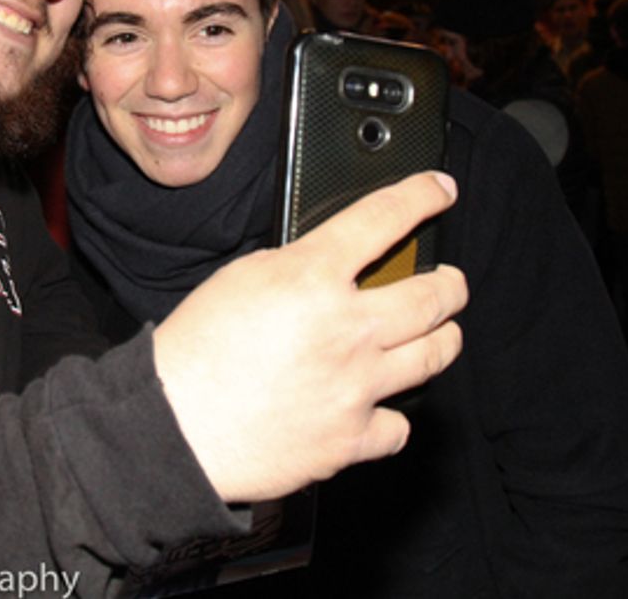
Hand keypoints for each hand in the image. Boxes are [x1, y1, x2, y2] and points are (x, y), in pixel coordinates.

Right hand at [153, 172, 465, 502]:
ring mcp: (356, 386)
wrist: (176, 427)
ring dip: (443, 339)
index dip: (421, 195)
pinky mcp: (352, 438)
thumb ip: (297, 265)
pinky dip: (391, 414)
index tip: (440, 190)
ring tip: (440, 335)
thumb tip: (334, 262)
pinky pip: (399, 424)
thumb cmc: (195, 351)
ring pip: (435, 355)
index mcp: (312, 278)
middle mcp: (347, 328)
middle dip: (452, 285)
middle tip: (450, 283)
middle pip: (435, 296)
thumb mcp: (242, 277)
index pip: (384, 218)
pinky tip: (379, 406)